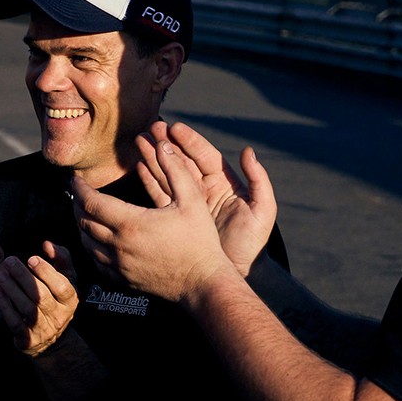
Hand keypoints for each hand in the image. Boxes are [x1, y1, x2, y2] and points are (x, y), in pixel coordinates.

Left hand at [0, 240, 77, 355]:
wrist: (49, 339)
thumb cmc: (54, 299)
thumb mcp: (63, 279)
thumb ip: (59, 259)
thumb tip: (47, 244)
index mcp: (70, 300)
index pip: (62, 286)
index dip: (47, 272)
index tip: (30, 258)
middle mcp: (60, 316)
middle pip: (42, 297)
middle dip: (24, 278)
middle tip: (9, 262)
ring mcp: (44, 330)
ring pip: (28, 309)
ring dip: (13, 290)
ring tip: (0, 275)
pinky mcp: (28, 340)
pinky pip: (16, 323)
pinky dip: (6, 307)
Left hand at [72, 140, 239, 303]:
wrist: (203, 283)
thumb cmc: (200, 241)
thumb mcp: (192, 200)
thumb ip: (175, 169)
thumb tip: (163, 143)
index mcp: (130, 223)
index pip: (91, 202)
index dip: (79, 189)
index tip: (76, 179)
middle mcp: (118, 245)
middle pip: (82, 221)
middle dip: (77, 204)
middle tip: (78, 192)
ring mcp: (119, 265)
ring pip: (85, 242)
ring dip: (81, 225)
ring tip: (84, 212)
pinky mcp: (122, 279)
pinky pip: (95, 261)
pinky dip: (90, 246)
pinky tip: (96, 238)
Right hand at [135, 120, 277, 275]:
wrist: (239, 272)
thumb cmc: (253, 243)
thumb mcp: (263, 210)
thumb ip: (259, 180)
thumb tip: (248, 151)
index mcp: (224, 183)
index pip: (205, 156)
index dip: (190, 141)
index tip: (175, 128)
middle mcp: (205, 189)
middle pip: (183, 160)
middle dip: (167, 144)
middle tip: (151, 128)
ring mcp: (190, 203)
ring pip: (169, 174)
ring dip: (154, 157)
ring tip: (139, 140)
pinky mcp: (177, 217)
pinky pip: (161, 195)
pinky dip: (150, 180)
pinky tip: (139, 166)